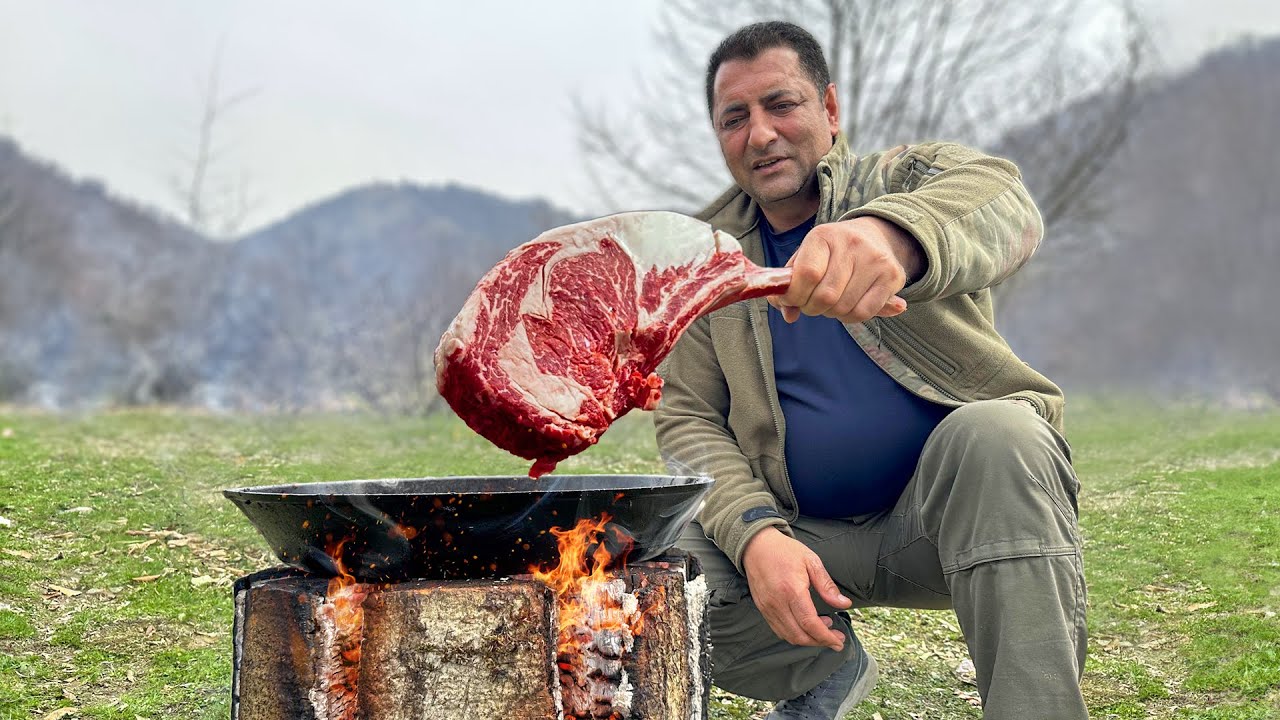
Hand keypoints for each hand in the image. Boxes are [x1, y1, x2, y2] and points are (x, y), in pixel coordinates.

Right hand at [741, 527, 851, 651]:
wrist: (756, 545)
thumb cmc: (785, 551)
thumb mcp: (811, 562)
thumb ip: (827, 585)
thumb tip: (844, 604)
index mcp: (792, 590)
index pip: (810, 623)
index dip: (826, 637)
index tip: (839, 641)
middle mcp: (777, 603)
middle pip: (800, 635)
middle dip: (820, 641)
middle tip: (835, 638)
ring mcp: (767, 608)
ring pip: (789, 636)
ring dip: (808, 640)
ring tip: (822, 629)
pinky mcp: (762, 609)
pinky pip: (779, 630)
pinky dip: (794, 634)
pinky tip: (805, 626)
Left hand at [768, 217, 922, 323]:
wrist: (873, 236)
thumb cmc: (830, 252)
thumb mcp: (806, 258)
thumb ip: (790, 286)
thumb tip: (789, 315)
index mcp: (823, 235)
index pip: (807, 274)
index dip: (794, 295)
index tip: (790, 300)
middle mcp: (852, 243)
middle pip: (826, 296)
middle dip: (811, 308)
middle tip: (811, 304)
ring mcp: (875, 259)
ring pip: (843, 307)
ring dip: (831, 313)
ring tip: (831, 301)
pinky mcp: (892, 276)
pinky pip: (864, 313)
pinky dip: (849, 318)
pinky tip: (847, 306)